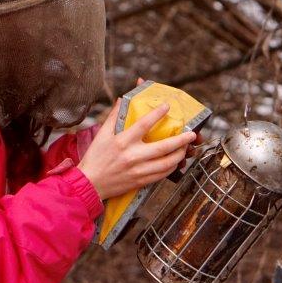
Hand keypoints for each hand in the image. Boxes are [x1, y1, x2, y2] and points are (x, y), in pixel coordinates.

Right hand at [77, 100, 196, 199]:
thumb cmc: (95, 157)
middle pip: (163, 147)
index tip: (167, 106)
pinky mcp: (141, 181)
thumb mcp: (102, 134)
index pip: (144, 124)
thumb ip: (114, 116)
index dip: (157, 114)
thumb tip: (123, 98)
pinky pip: (162, 174)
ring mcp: (138, 170)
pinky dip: (171, 167)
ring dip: (180, 154)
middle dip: (181, 140)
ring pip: (167, 163)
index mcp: (122, 141)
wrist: (89, 183)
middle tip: (192, 134)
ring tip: (186, 147)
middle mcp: (132, 156)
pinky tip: (175, 161)